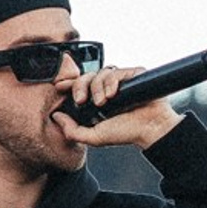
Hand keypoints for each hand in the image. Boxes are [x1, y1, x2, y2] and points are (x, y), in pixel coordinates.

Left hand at [51, 63, 181, 152]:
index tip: (60, 86)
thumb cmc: (127, 133)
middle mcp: (107, 89)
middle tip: (81, 101)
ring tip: (104, 102)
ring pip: (100, 73)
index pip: (79, 85)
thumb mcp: (95, 136)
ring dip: (98, 87)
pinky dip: (111, 81)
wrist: (150, 129)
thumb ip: (73, 131)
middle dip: (80, 87)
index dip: (68, 82)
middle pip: (86, 76)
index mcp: (97, 100)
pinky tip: (113, 93)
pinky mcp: (132, 75)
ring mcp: (120, 82)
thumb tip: (56, 117)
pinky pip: (116, 71)